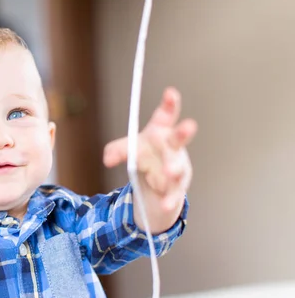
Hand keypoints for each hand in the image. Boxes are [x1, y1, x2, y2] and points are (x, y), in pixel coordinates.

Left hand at [103, 87, 196, 230]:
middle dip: (183, 132)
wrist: (156, 183)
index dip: (170, 105)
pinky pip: (172, 194)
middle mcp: (172, 148)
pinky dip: (168, 200)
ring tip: (169, 170)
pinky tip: (164, 204)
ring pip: (177, 167)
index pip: (166, 116)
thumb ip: (116, 150)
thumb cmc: (146, 156)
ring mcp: (176, 168)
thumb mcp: (129, 149)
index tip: (170, 93)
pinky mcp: (175, 189)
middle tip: (188, 126)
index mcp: (161, 133)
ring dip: (174, 168)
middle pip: (178, 139)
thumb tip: (108, 159)